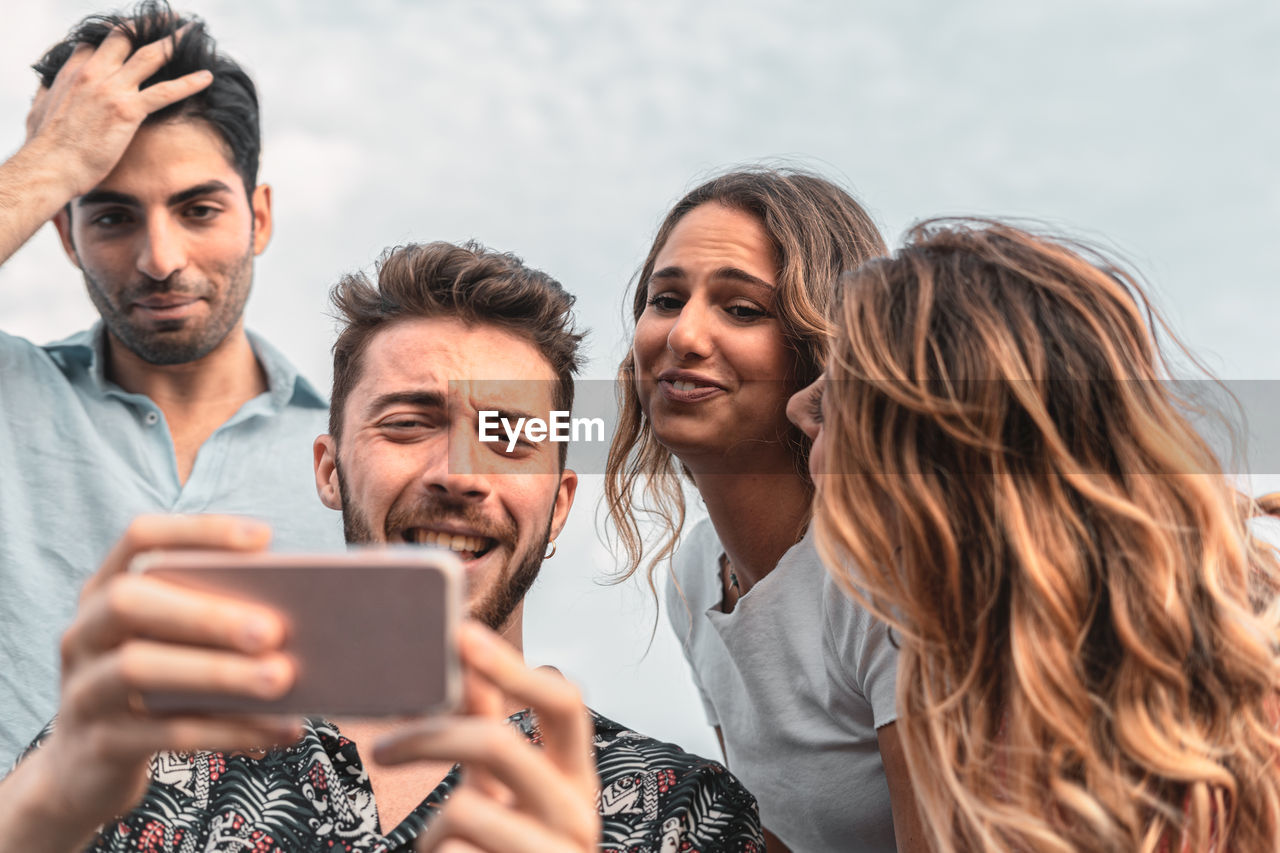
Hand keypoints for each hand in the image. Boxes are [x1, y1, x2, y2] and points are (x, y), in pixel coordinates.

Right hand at [12, 515, 299, 849]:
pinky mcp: (100, 744)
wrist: (85, 772)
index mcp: (105, 591)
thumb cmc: (153, 689)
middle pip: (129, 602)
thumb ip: (214, 618)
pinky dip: (231, 730)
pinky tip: (281, 730)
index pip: (141, 539)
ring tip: (282, 678)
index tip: (263, 539)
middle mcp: (85, 632)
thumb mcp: (171, 645)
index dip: (198, 532)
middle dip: (204, 612)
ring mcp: (83, 689)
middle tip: (273, 630)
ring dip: (218, 672)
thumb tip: (299, 613)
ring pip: (138, 669)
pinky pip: (167, 733)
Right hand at [24, 24, 212, 197]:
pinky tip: (207, 77)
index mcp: (72, 72)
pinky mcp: (128, 110)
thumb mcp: (39, 110)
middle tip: (168, 20)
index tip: (132, 36)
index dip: (116, 37)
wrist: (50, 167)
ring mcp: (111, 89)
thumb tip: (46, 90)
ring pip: (149, 56)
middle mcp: (93, 73)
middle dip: (148, 24)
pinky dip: (189, 83)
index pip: (96, 43)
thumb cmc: (44, 147)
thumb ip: (47, 94)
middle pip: (124, 36)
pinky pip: (166, 91)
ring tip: (192, 32)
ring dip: (174, 41)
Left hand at [373, 622, 601, 852]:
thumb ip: (486, 730)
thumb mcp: (500, 794)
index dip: (511, 666)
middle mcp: (579, 814)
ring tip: (445, 852)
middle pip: (497, 744)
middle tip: (381, 747)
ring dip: (432, 834)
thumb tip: (461, 662)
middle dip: (432, 736)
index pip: (563, 701)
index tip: (459, 633)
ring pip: (460, 812)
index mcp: (576, 777)